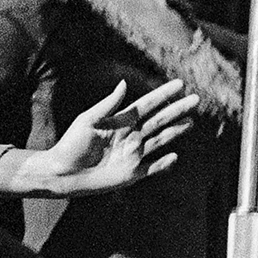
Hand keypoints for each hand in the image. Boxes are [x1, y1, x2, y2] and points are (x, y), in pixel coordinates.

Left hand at [3, 79, 197, 197]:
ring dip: (175, 131)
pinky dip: (164, 163)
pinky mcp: (131, 173)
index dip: (164, 95)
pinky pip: (152, 167)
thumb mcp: (88, 120)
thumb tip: (124, 83)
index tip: (179, 84)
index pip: (148, 105)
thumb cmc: (71, 144)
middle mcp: (131, 136)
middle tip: (196, 99)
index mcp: (121, 121)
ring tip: (191, 122)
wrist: (61, 173)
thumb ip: (108, 104)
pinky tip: (175, 156)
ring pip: (160, 140)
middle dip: (177, 110)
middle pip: (159, 120)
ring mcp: (133, 154)